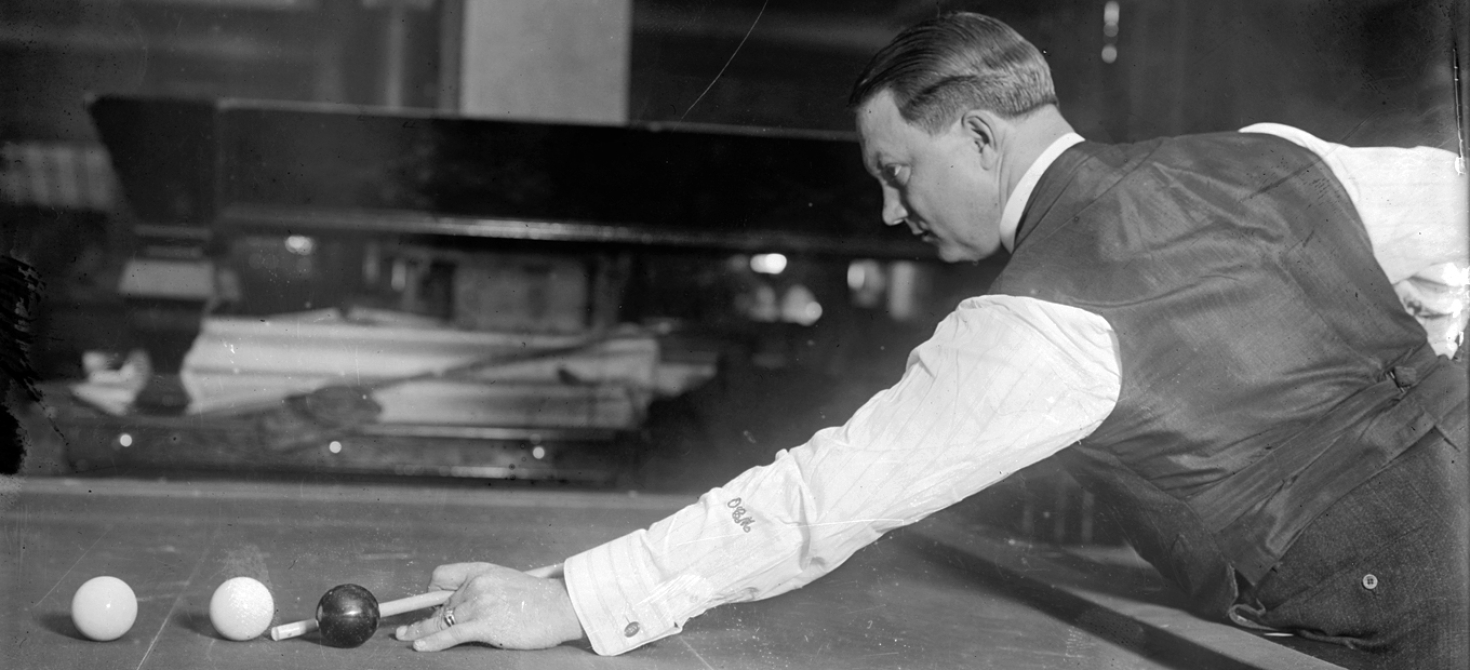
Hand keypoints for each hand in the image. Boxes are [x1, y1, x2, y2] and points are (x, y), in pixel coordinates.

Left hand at [394, 562, 585, 650]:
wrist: (560, 607)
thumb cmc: (536, 599)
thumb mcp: (505, 581)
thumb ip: (480, 588)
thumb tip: (454, 606)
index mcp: (481, 570)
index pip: (441, 576)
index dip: (430, 592)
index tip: (427, 604)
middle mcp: (477, 584)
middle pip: (440, 604)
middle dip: (428, 618)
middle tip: (407, 630)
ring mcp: (480, 604)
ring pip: (441, 621)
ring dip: (421, 631)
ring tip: (406, 637)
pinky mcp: (485, 625)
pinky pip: (450, 634)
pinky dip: (432, 641)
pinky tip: (419, 645)